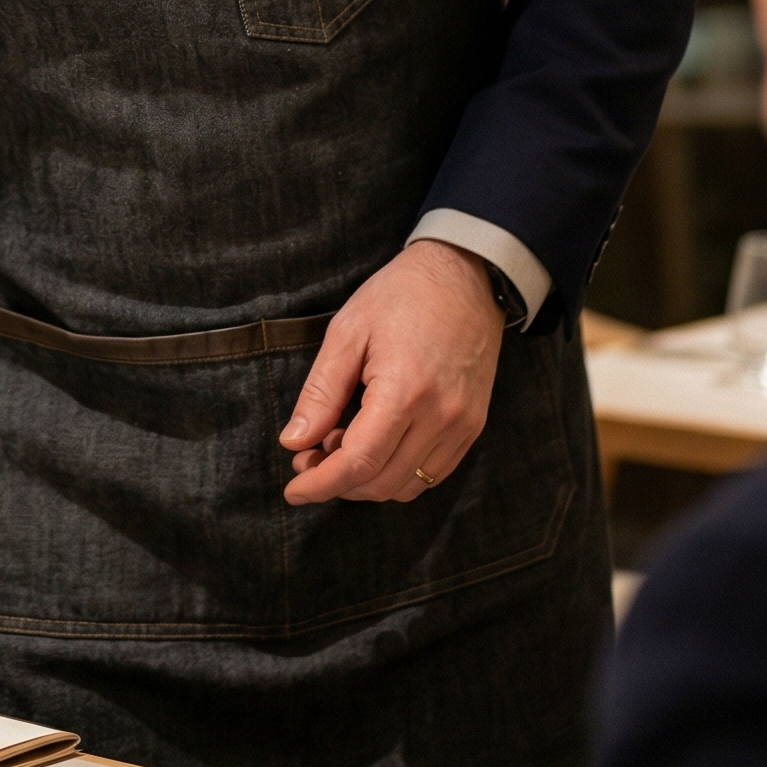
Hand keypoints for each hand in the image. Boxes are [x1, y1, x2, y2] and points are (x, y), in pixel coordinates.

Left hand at [281, 241, 502, 503]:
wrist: (465, 276)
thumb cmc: (401, 295)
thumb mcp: (347, 333)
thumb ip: (321, 393)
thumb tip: (294, 442)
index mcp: (405, 390)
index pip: (358, 462)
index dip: (321, 484)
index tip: (293, 490)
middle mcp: (441, 417)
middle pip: (381, 481)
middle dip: (337, 482)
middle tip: (308, 457)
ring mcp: (463, 425)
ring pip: (407, 485)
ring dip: (367, 481)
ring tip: (339, 447)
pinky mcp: (473, 426)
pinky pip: (433, 472)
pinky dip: (398, 473)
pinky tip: (375, 445)